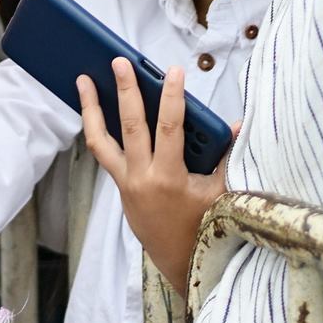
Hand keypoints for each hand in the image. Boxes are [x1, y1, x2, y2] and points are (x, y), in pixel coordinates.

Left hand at [77, 59, 229, 288]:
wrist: (179, 261)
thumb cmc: (203, 226)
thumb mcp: (221, 192)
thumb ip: (228, 156)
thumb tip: (239, 125)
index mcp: (169, 178)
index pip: (170, 128)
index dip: (172, 98)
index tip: (174, 72)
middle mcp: (141, 179)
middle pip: (130, 126)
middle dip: (125, 91)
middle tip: (119, 61)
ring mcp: (126, 183)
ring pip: (101, 141)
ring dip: (92, 109)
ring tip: (83, 80)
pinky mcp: (120, 187)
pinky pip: (104, 152)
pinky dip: (98, 129)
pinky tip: (94, 109)